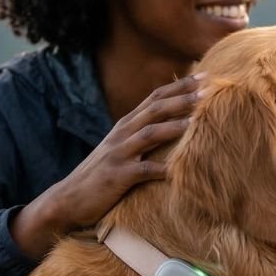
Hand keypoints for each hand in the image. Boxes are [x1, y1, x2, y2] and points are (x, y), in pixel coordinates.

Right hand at [11, 72, 207, 257]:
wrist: (69, 199)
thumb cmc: (102, 174)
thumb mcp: (121, 148)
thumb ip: (143, 135)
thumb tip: (174, 125)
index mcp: (126, 125)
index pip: (155, 98)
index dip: (179, 86)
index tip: (204, 76)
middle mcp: (122, 134)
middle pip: (155, 109)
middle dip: (181, 98)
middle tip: (207, 89)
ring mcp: (119, 154)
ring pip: (150, 133)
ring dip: (174, 126)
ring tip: (196, 120)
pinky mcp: (118, 176)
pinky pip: (143, 171)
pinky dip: (162, 169)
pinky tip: (178, 170)